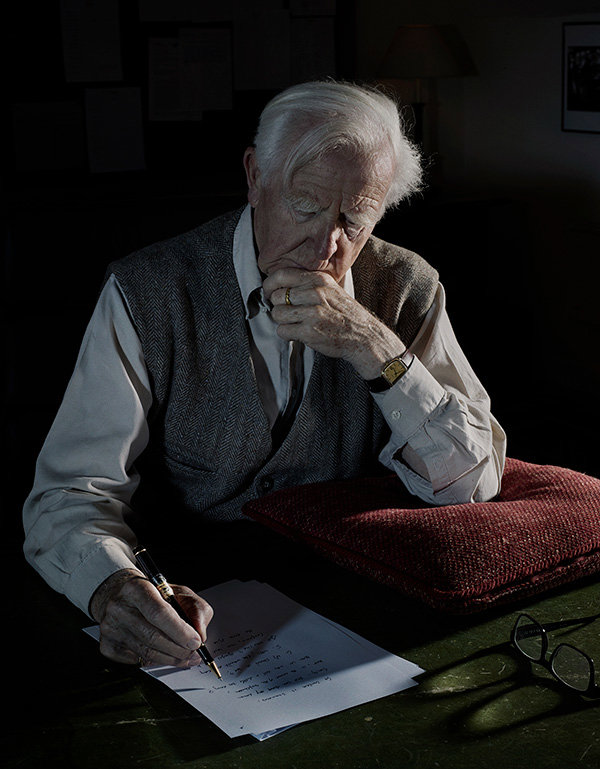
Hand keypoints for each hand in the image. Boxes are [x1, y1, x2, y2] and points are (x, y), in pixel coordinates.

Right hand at [90, 569, 213, 666]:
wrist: (119, 595)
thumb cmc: (152, 594)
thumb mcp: (178, 592)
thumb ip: (195, 609)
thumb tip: (200, 633)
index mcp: (136, 588)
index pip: (158, 612)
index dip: (179, 630)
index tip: (196, 641)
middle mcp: (119, 608)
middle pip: (152, 636)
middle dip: (179, 649)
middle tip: (195, 653)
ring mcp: (110, 628)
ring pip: (146, 652)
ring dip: (171, 658)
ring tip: (186, 658)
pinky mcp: (107, 645)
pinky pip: (136, 661)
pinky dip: (154, 661)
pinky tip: (164, 655)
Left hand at [264, 267, 405, 378]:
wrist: (363, 336)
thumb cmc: (345, 314)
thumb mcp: (330, 289)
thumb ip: (308, 283)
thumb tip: (278, 284)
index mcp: (319, 279)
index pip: (281, 275)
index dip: (270, 285)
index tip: (270, 292)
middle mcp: (315, 293)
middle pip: (277, 296)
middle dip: (278, 305)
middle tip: (287, 311)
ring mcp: (312, 313)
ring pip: (277, 313)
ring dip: (282, 321)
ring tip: (295, 323)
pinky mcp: (309, 332)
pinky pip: (282, 330)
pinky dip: (286, 334)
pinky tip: (297, 332)